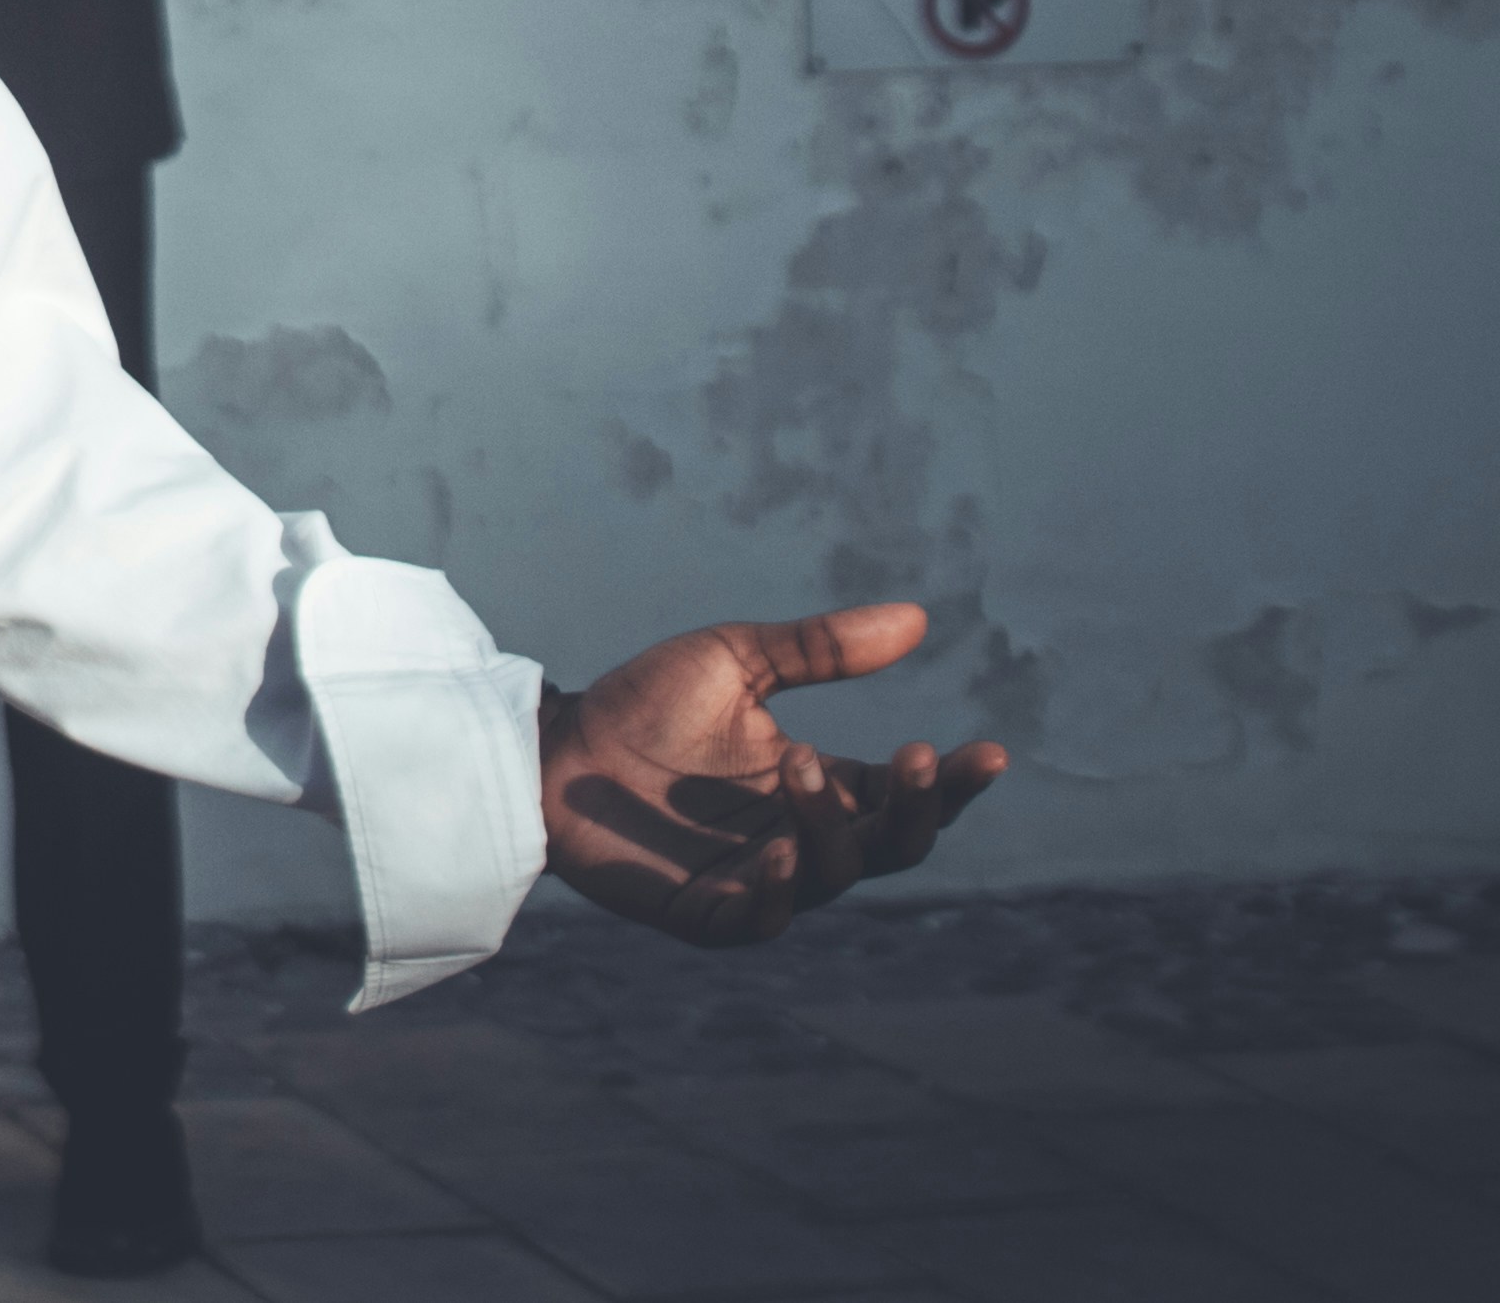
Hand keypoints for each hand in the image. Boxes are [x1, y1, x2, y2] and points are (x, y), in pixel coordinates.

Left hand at [539, 604, 1005, 945]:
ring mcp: (762, 881)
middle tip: (913, 757)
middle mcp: (804, 838)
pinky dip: (780, 893)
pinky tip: (782, 853)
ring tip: (801, 769)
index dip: (952, 782)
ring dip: (832, 826)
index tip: (988, 752)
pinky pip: (763, 919)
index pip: (907, 794)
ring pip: (836, 876)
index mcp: (821, 784)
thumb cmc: (641, 703)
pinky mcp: (708, 914)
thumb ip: (817, 647)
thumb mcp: (735, 659)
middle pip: (892, 845)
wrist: (550, 743)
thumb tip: (916, 618)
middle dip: (915, 808)